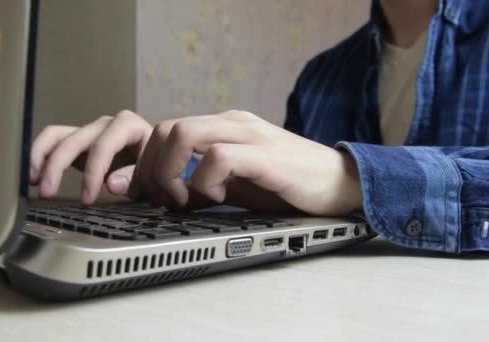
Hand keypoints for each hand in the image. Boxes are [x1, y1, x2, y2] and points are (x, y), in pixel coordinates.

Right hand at [30, 110, 151, 203]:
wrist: (160, 162)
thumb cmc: (158, 166)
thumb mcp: (153, 174)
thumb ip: (134, 177)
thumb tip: (110, 183)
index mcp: (129, 127)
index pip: (104, 145)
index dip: (93, 172)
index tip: (86, 199)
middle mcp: (107, 125)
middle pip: (76, 139)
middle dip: (58, 165)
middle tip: (47, 193)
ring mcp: (91, 131)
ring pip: (58, 136)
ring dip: (42, 158)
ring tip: (33, 182)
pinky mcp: (79, 141)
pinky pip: (53, 141)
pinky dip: (40, 156)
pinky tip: (33, 177)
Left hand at [129, 110, 362, 215]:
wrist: (341, 183)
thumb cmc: (290, 184)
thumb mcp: (237, 186)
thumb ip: (202, 186)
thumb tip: (166, 197)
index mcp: (224, 126)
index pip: (166, 130)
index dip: (146, 164)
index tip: (147, 195)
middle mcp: (233, 123)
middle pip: (167, 128)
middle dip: (150, 169)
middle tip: (160, 200)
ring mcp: (250, 135)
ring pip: (184, 134)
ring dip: (171, 173)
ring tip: (185, 199)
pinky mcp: (266, 155)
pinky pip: (219, 158)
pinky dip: (205, 182)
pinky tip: (218, 198)